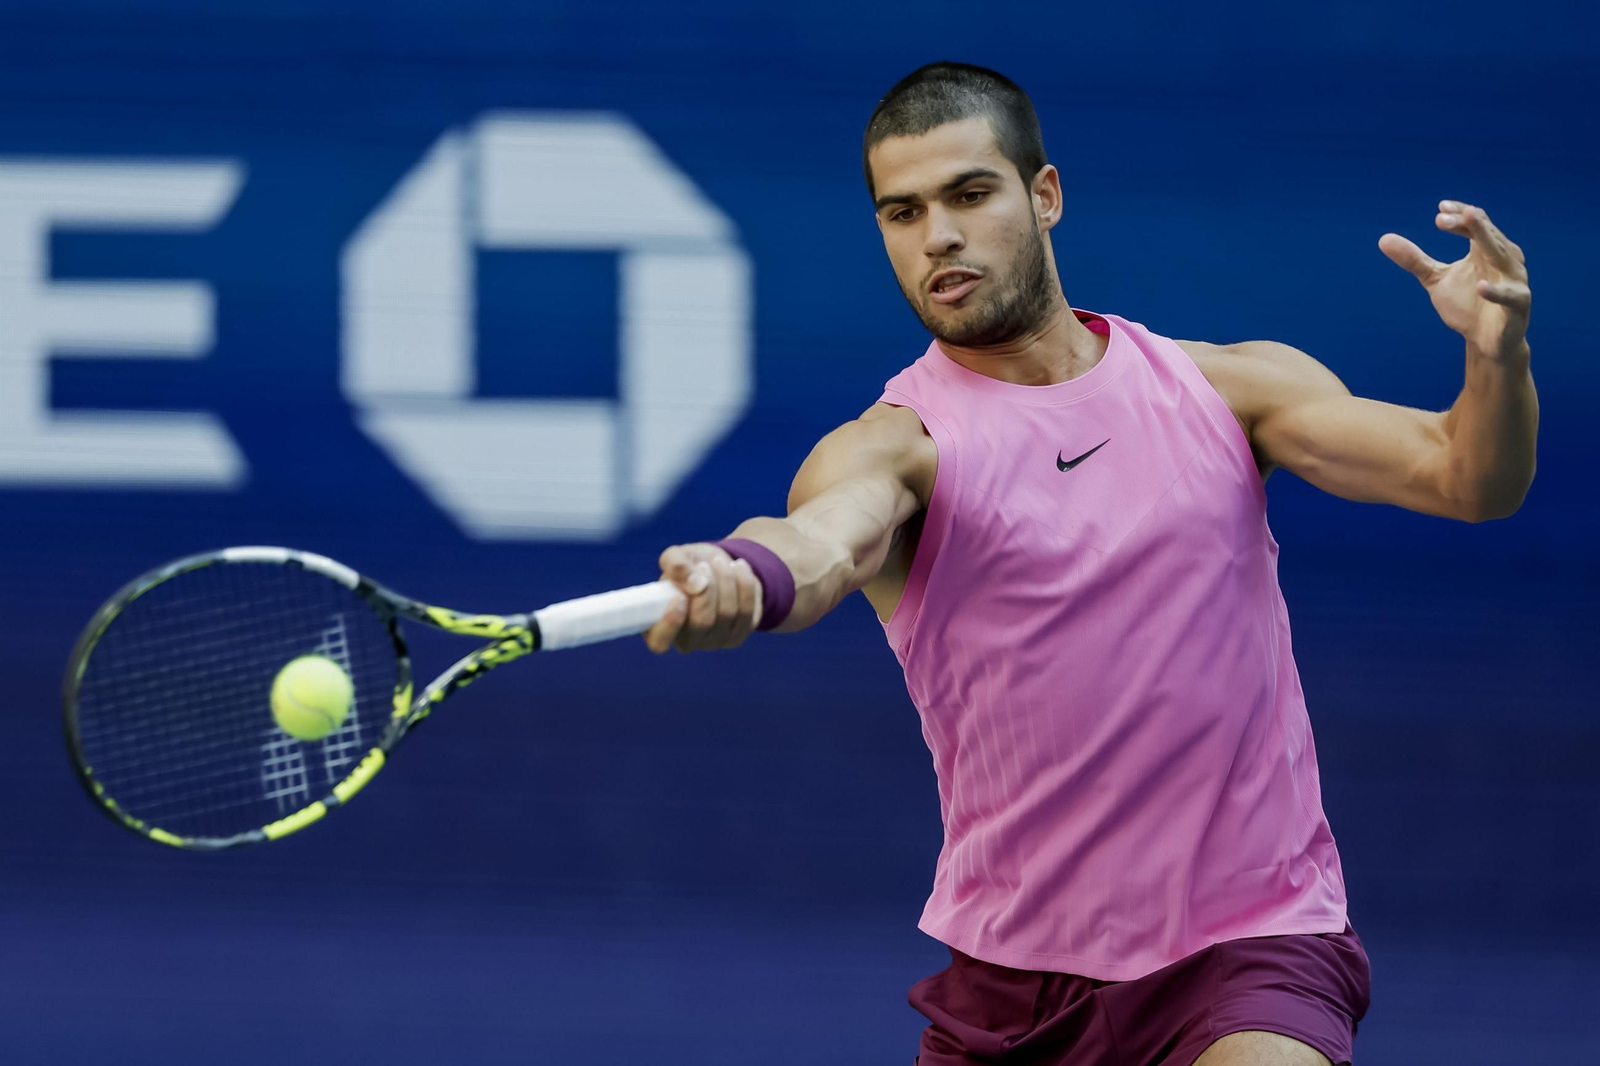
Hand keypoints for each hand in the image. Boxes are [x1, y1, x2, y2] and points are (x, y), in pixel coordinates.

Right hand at [643, 543, 763, 652]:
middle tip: (704, 565)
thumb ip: (675, 564)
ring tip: (720, 562)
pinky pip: (747, 610)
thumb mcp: (677, 556)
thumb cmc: (689, 566)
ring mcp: (714, 641)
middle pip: (702, 622)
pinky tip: (738, 567)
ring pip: (727, 614)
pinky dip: (744, 583)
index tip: (680, 597)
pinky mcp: (739, 634)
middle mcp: (687, 640)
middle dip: (708, 589)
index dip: (670, 624)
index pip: (660, 642)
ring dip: (725, 581)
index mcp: (660, 626)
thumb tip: (693, 583)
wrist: (719, 565)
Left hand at [1379, 201, 1530, 361]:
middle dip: (1468, 223)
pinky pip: (1510, 295)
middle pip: (1487, 234)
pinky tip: (1480, 286)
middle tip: (1444, 216)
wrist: (1485, 341)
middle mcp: (1503, 259)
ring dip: (1487, 240)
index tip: (1440, 209)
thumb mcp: (1435, 280)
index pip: (1475, 224)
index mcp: (1485, 250)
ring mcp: (1513, 280)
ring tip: (1472, 224)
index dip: (1459, 215)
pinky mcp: (1518, 304)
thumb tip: (1383, 239)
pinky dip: (1495, 291)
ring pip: (1503, 255)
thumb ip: (1414, 260)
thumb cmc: (1466, 305)